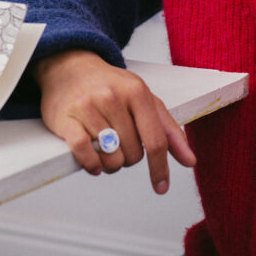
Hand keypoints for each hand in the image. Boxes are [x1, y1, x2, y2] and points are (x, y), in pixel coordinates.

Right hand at [31, 49, 195, 193]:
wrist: (72, 68)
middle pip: (133, 153)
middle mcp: (113, 97)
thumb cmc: (114, 87)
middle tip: (122, 145)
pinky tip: (95, 164)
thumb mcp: (146, 99)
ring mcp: (88, 107)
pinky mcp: (65, 118)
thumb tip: (190, 161)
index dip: (160, 167)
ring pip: (110, 157)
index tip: (161, 187)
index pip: (155, 140)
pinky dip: (91, 165)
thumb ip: (168, 130)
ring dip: (111, 164)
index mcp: (138, 92)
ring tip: (108, 152)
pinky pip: (83, 153)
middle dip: (130, 158)